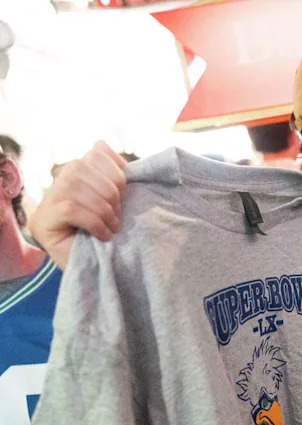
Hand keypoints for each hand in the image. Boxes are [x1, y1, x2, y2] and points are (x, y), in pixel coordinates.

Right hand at [29, 141, 126, 268]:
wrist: (104, 272)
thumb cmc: (113, 236)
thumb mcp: (119, 201)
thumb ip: (115, 174)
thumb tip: (101, 143)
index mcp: (76, 175)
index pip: (94, 155)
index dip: (115, 173)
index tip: (125, 196)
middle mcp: (55, 184)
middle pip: (81, 168)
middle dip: (110, 193)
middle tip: (119, 217)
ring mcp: (45, 204)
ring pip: (74, 188)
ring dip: (102, 209)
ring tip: (112, 228)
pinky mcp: (43, 223)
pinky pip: (70, 209)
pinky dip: (93, 221)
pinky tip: (103, 235)